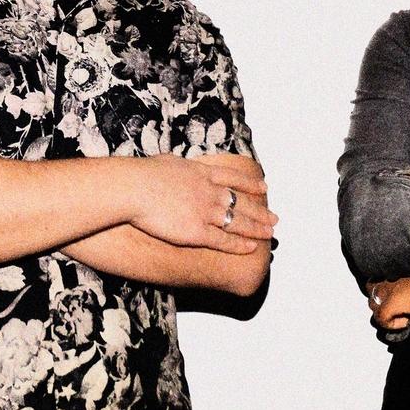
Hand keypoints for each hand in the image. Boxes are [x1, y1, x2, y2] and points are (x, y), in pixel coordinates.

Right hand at [126, 153, 277, 254]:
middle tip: (275, 218)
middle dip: (260, 212)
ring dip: (256, 229)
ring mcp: (205, 211)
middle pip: (242, 202)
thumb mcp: (168, 162)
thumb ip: (180, 167)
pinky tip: (251, 247)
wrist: (134, 188)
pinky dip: (239, 245)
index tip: (264, 188)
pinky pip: (223, 240)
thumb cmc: (143, 174)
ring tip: (270, 233)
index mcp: (203, 173)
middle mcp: (209, 191)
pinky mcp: (196, 232)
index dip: (251, 184)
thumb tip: (178, 165)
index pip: (234, 179)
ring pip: (238, 222)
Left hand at [367, 266, 409, 330]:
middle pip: (371, 290)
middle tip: (396, 310)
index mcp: (395, 265)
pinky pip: (381, 318)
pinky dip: (392, 325)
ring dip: (385, 313)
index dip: (382, 290)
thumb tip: (405, 301)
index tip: (393, 299)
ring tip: (402, 316)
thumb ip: (409, 283)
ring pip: (373, 304)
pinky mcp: (393, 302)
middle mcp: (389, 273)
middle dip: (380, 301)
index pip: (375, 277)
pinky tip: (406, 322)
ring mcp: (390, 287)